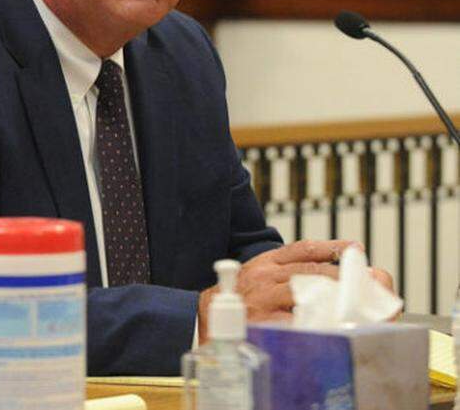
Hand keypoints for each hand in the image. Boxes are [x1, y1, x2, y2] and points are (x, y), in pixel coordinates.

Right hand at [197, 239, 361, 342]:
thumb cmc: (239, 299)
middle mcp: (263, 276)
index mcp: (264, 262)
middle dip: (340, 276)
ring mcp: (261, 298)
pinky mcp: (260, 320)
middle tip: (366, 282)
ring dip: (332, 298)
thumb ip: (283, 272)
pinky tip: (330, 324)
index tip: (355, 248)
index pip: (302, 249)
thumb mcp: (256, 276)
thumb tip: (324, 275)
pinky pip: (293, 319)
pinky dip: (313, 321)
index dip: (330, 247)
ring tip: (355, 304)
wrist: (205, 318)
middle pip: (309, 271)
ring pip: (304, 292)